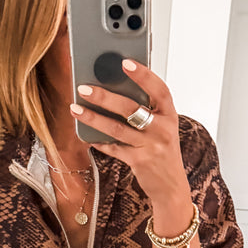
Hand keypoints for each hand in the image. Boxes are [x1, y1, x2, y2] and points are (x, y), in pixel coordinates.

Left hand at [70, 60, 187, 205]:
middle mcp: (163, 129)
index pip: (159, 89)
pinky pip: (114, 148)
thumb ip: (147, 110)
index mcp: (170, 114)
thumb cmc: (163, 150)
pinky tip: (86, 135)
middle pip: (131, 108)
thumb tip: (114, 88)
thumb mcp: (162, 126)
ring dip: (93, 118)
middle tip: (84, 88)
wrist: (171, 185)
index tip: (125, 62)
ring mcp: (151, 146)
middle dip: (104, 97)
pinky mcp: (139, 161)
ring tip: (75, 108)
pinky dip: (99, 141)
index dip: (143, 75)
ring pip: (117, 129)